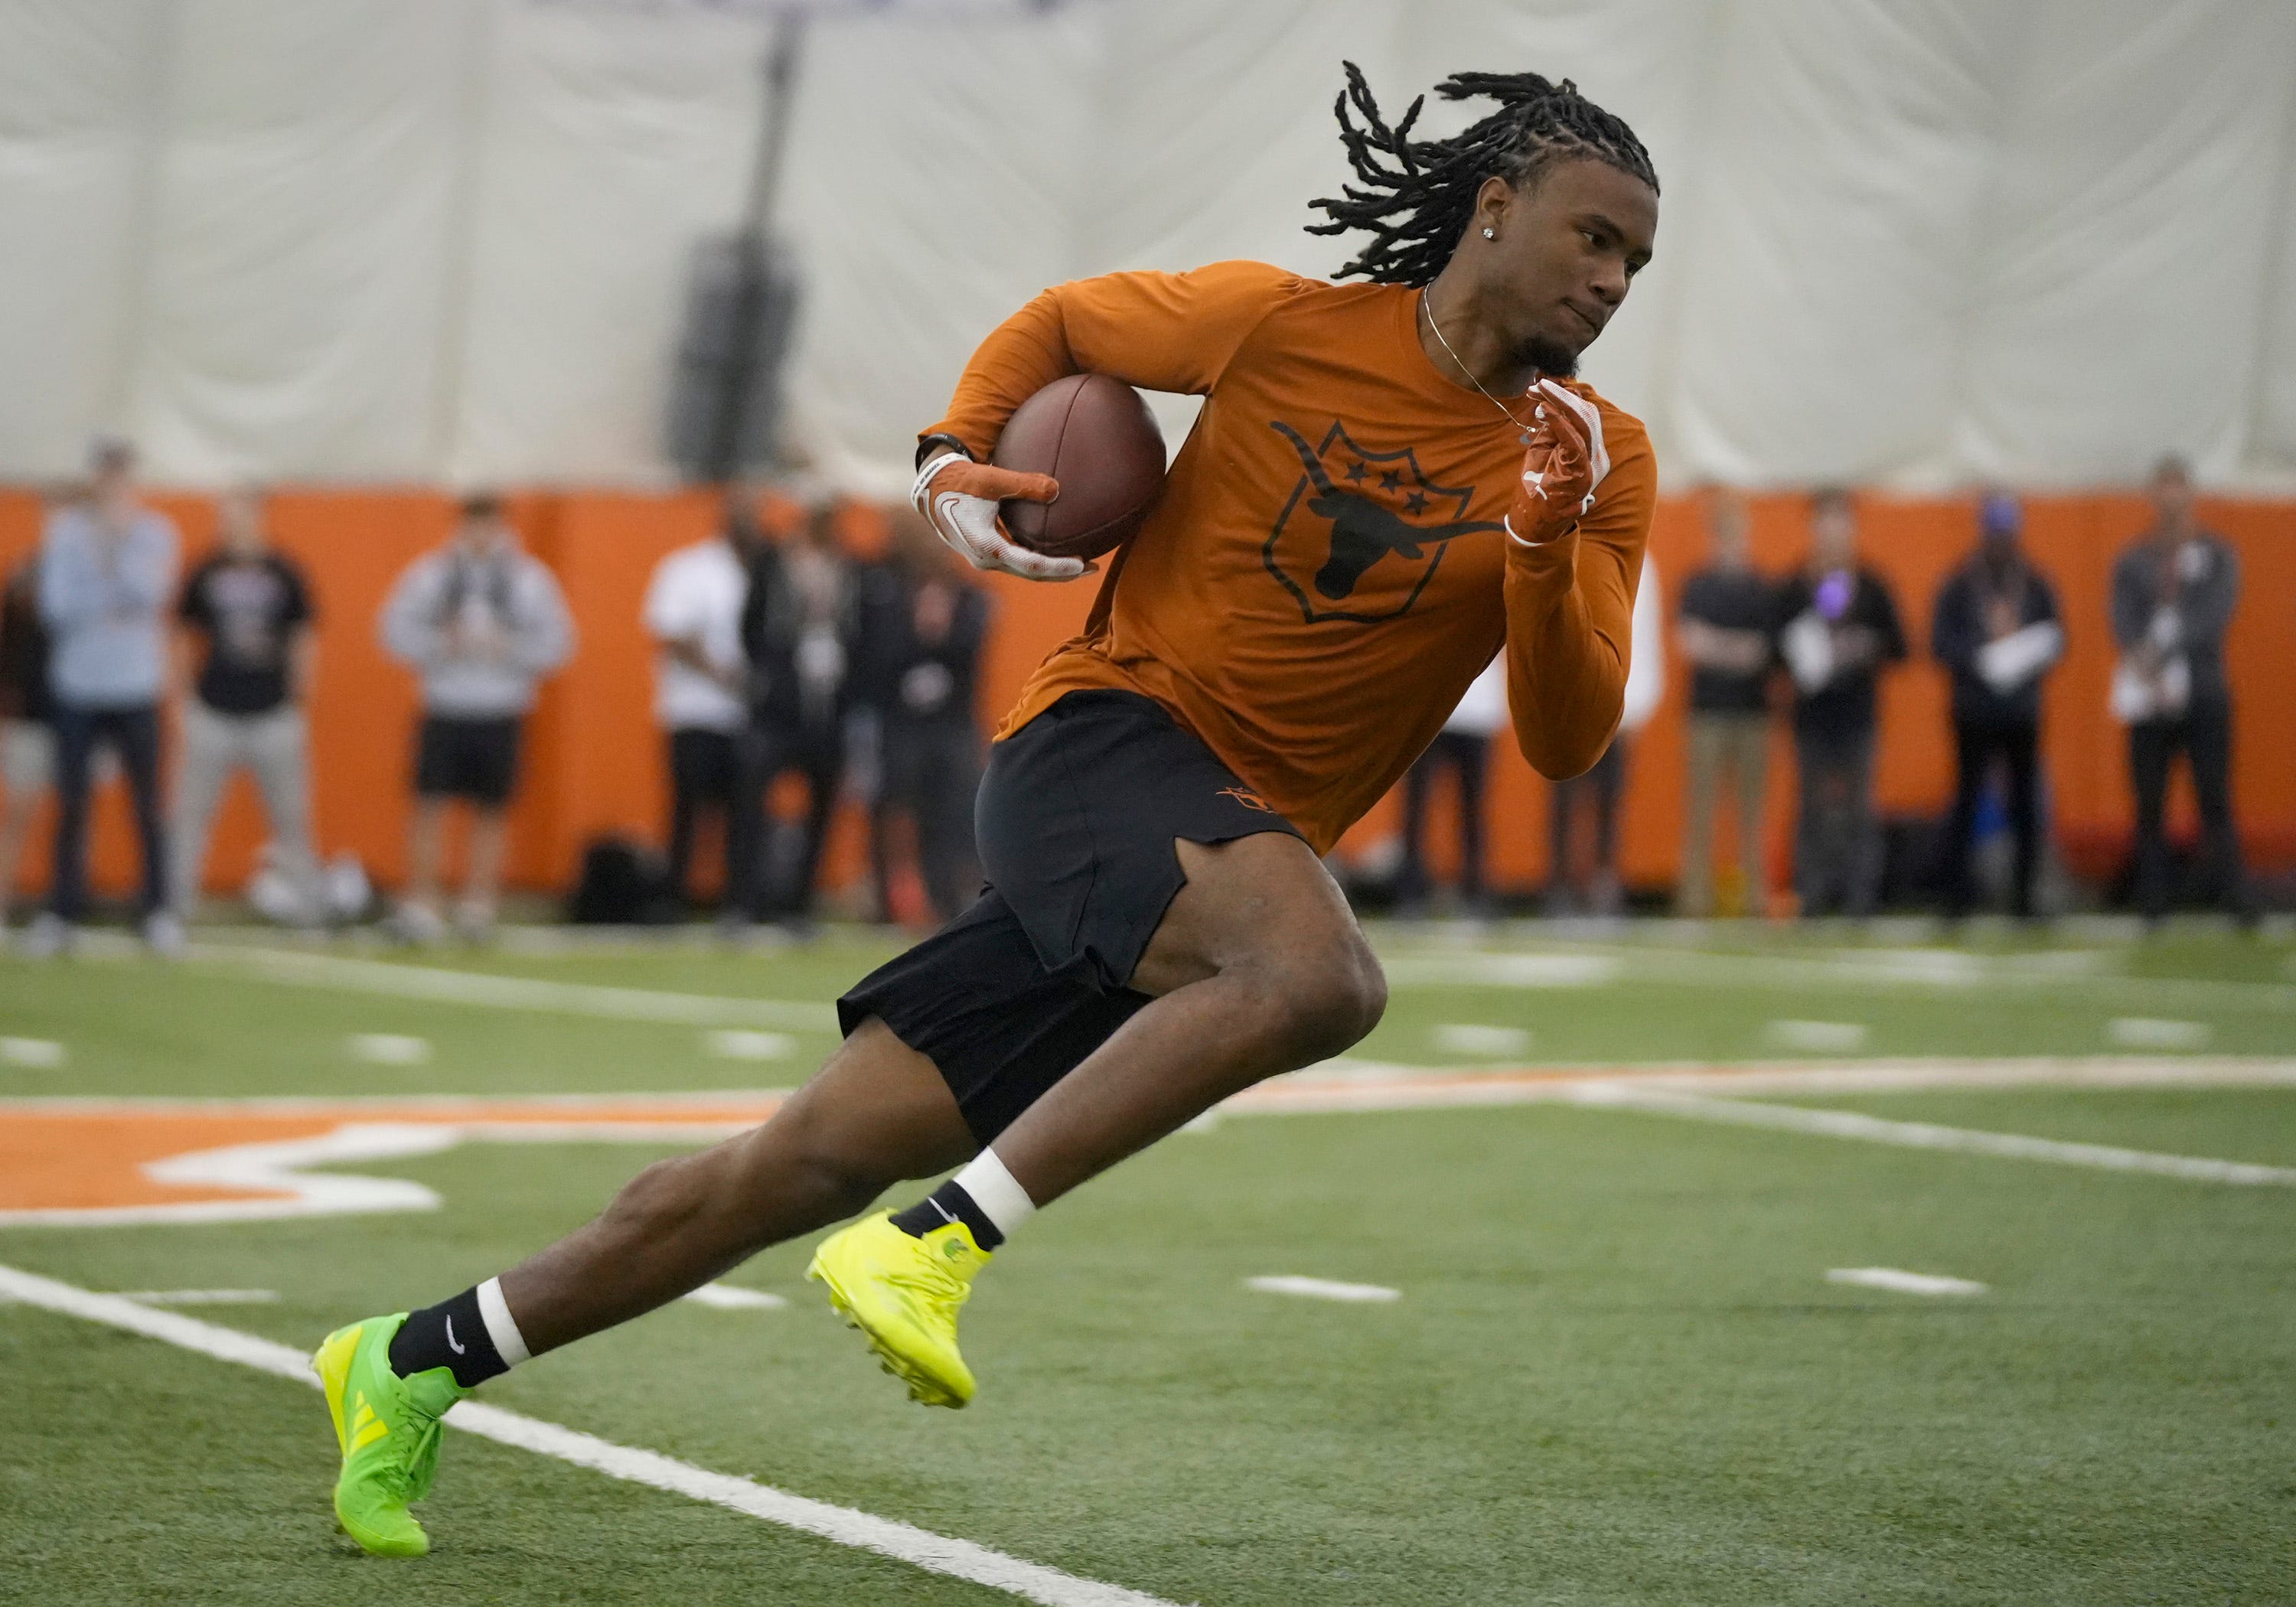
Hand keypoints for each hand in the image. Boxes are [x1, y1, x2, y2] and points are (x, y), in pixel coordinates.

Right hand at [911, 451, 1086, 581]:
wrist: (931, 490)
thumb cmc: (960, 481)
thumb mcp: (991, 479)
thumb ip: (1023, 484)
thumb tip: (1057, 488)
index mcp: (987, 546)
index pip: (1031, 565)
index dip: (1059, 567)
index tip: (1083, 563)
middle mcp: (986, 560)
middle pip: (1033, 576)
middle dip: (1064, 574)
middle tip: (1094, 568)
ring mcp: (986, 559)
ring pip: (1026, 571)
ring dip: (1054, 570)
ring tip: (1083, 564)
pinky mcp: (987, 554)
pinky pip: (1019, 563)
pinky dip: (1040, 561)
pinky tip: (1058, 553)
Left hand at [1505, 379, 1609, 547]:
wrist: (1534, 524)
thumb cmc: (1537, 488)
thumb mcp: (1543, 451)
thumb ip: (1551, 429)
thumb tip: (1552, 403)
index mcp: (1589, 450)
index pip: (1584, 415)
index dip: (1565, 396)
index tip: (1540, 386)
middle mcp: (1595, 455)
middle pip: (1586, 414)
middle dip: (1561, 395)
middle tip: (1539, 384)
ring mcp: (1591, 465)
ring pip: (1583, 422)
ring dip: (1560, 402)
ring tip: (1540, 390)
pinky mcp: (1582, 473)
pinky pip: (1574, 440)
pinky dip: (1559, 421)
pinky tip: (1545, 409)